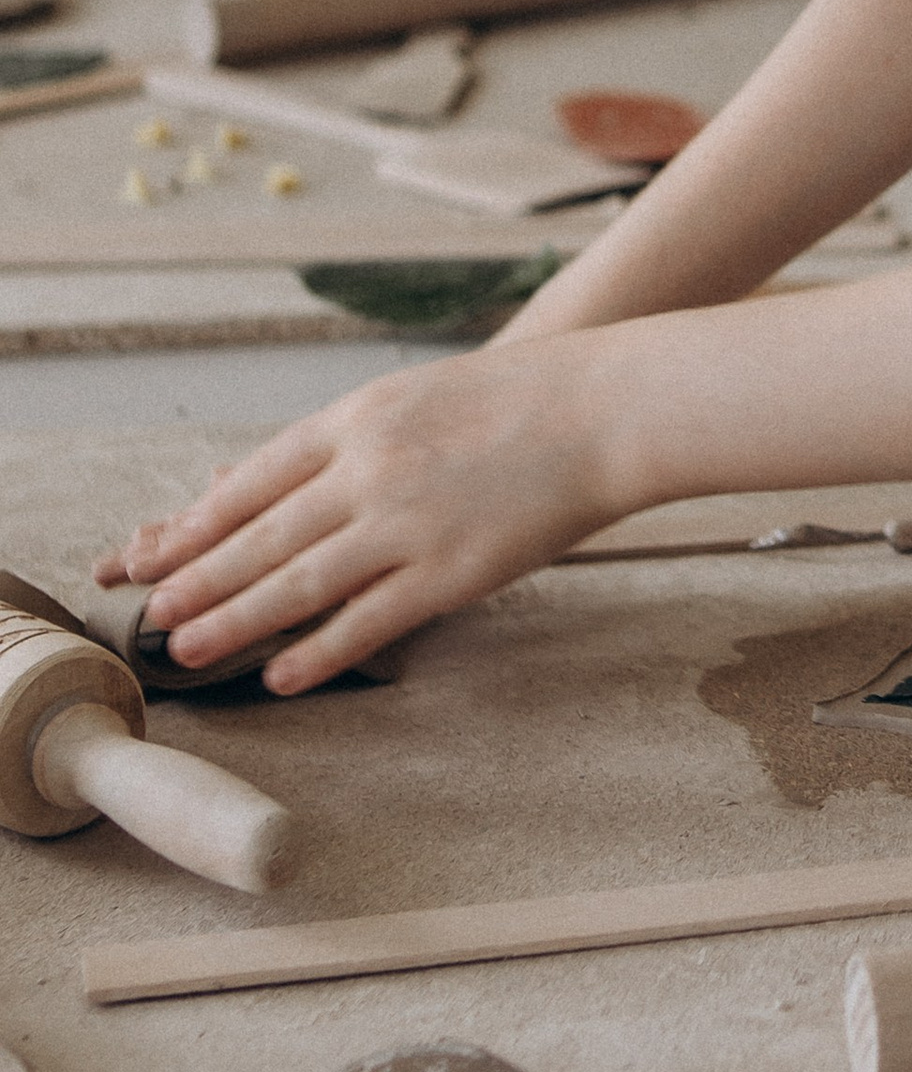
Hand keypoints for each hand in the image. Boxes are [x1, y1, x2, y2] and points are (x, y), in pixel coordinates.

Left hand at [94, 338, 626, 694]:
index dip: (196, 524)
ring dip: (235, 621)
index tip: (151, 554)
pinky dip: (317, 653)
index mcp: (357, 420)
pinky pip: (367, 622)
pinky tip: (280, 677)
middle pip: (260, 536)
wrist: (603, 409)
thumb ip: (349, 436)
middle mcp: (369, 471)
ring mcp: (406, 524)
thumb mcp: (415, 395)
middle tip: (148, 614)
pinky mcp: (449, 573)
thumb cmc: (518, 396)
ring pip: (298, 583)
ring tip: (187, 649)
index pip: (253, 480)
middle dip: (197, 578)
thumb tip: (280, 475)